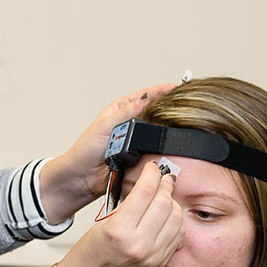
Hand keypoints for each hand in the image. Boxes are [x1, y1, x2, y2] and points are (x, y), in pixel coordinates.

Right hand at [26, 162, 183, 266]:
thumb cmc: (89, 254)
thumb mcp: (104, 223)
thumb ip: (129, 205)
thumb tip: (149, 185)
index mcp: (119, 231)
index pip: (146, 191)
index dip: (152, 174)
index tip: (152, 168)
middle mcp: (139, 244)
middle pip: (165, 202)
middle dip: (164, 185)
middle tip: (161, 178)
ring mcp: (152, 255)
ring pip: (176, 217)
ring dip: (172, 202)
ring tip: (163, 196)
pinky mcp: (159, 262)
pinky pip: (177, 235)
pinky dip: (175, 220)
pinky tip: (166, 215)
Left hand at [39, 83, 173, 222]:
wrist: (82, 178)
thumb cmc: (86, 150)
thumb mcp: (104, 126)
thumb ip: (124, 113)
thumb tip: (143, 101)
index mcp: (121, 110)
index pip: (146, 96)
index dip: (162, 91)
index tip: (177, 88)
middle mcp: (131, 123)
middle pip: (156, 113)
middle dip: (169, 111)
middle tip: (183, 109)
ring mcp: (137, 140)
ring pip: (158, 133)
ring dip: (166, 132)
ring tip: (180, 128)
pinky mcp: (140, 157)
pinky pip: (155, 152)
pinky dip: (161, 150)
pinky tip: (169, 148)